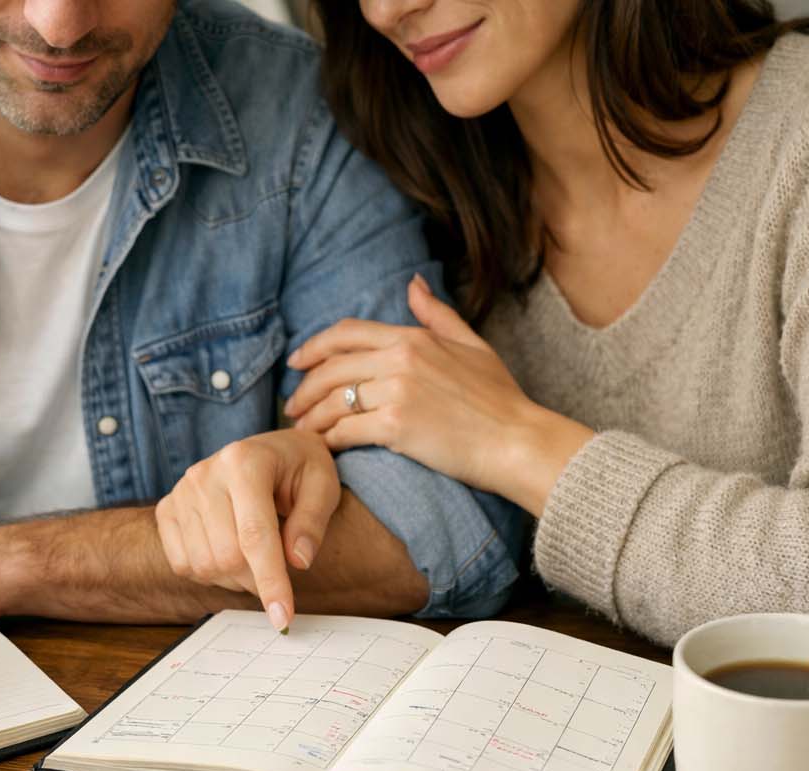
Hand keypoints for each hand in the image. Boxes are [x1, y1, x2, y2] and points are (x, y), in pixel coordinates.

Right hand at [155, 429, 340, 630]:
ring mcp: (180, 492)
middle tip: (278, 570)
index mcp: (244, 461)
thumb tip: (298, 562)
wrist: (267, 451)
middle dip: (257, 580)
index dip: (270, 581)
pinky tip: (229, 551)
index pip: (255, 535)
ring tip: (255, 555)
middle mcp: (204, 474)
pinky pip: (183, 565)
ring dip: (236, 578)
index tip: (283, 618)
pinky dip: (211, 573)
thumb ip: (312, 523)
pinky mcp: (166, 510)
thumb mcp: (322, 485)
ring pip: (205, 566)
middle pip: (227, 557)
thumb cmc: (298, 469)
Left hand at [284, 274, 593, 515]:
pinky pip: (345, 431)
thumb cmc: (500, 399)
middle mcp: (400, 359)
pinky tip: (323, 449)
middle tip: (291, 406)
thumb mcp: (472, 345)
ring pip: (333, 401)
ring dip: (310, 418)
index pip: (346, 333)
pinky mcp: (395, 428)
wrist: (517, 441)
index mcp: (413, 338)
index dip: (313, 347)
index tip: (296, 362)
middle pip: (331, 368)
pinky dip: (328, 441)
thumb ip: (437, 315)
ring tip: (301, 432)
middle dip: (304, 388)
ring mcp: (396, 392)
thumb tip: (413, 284)